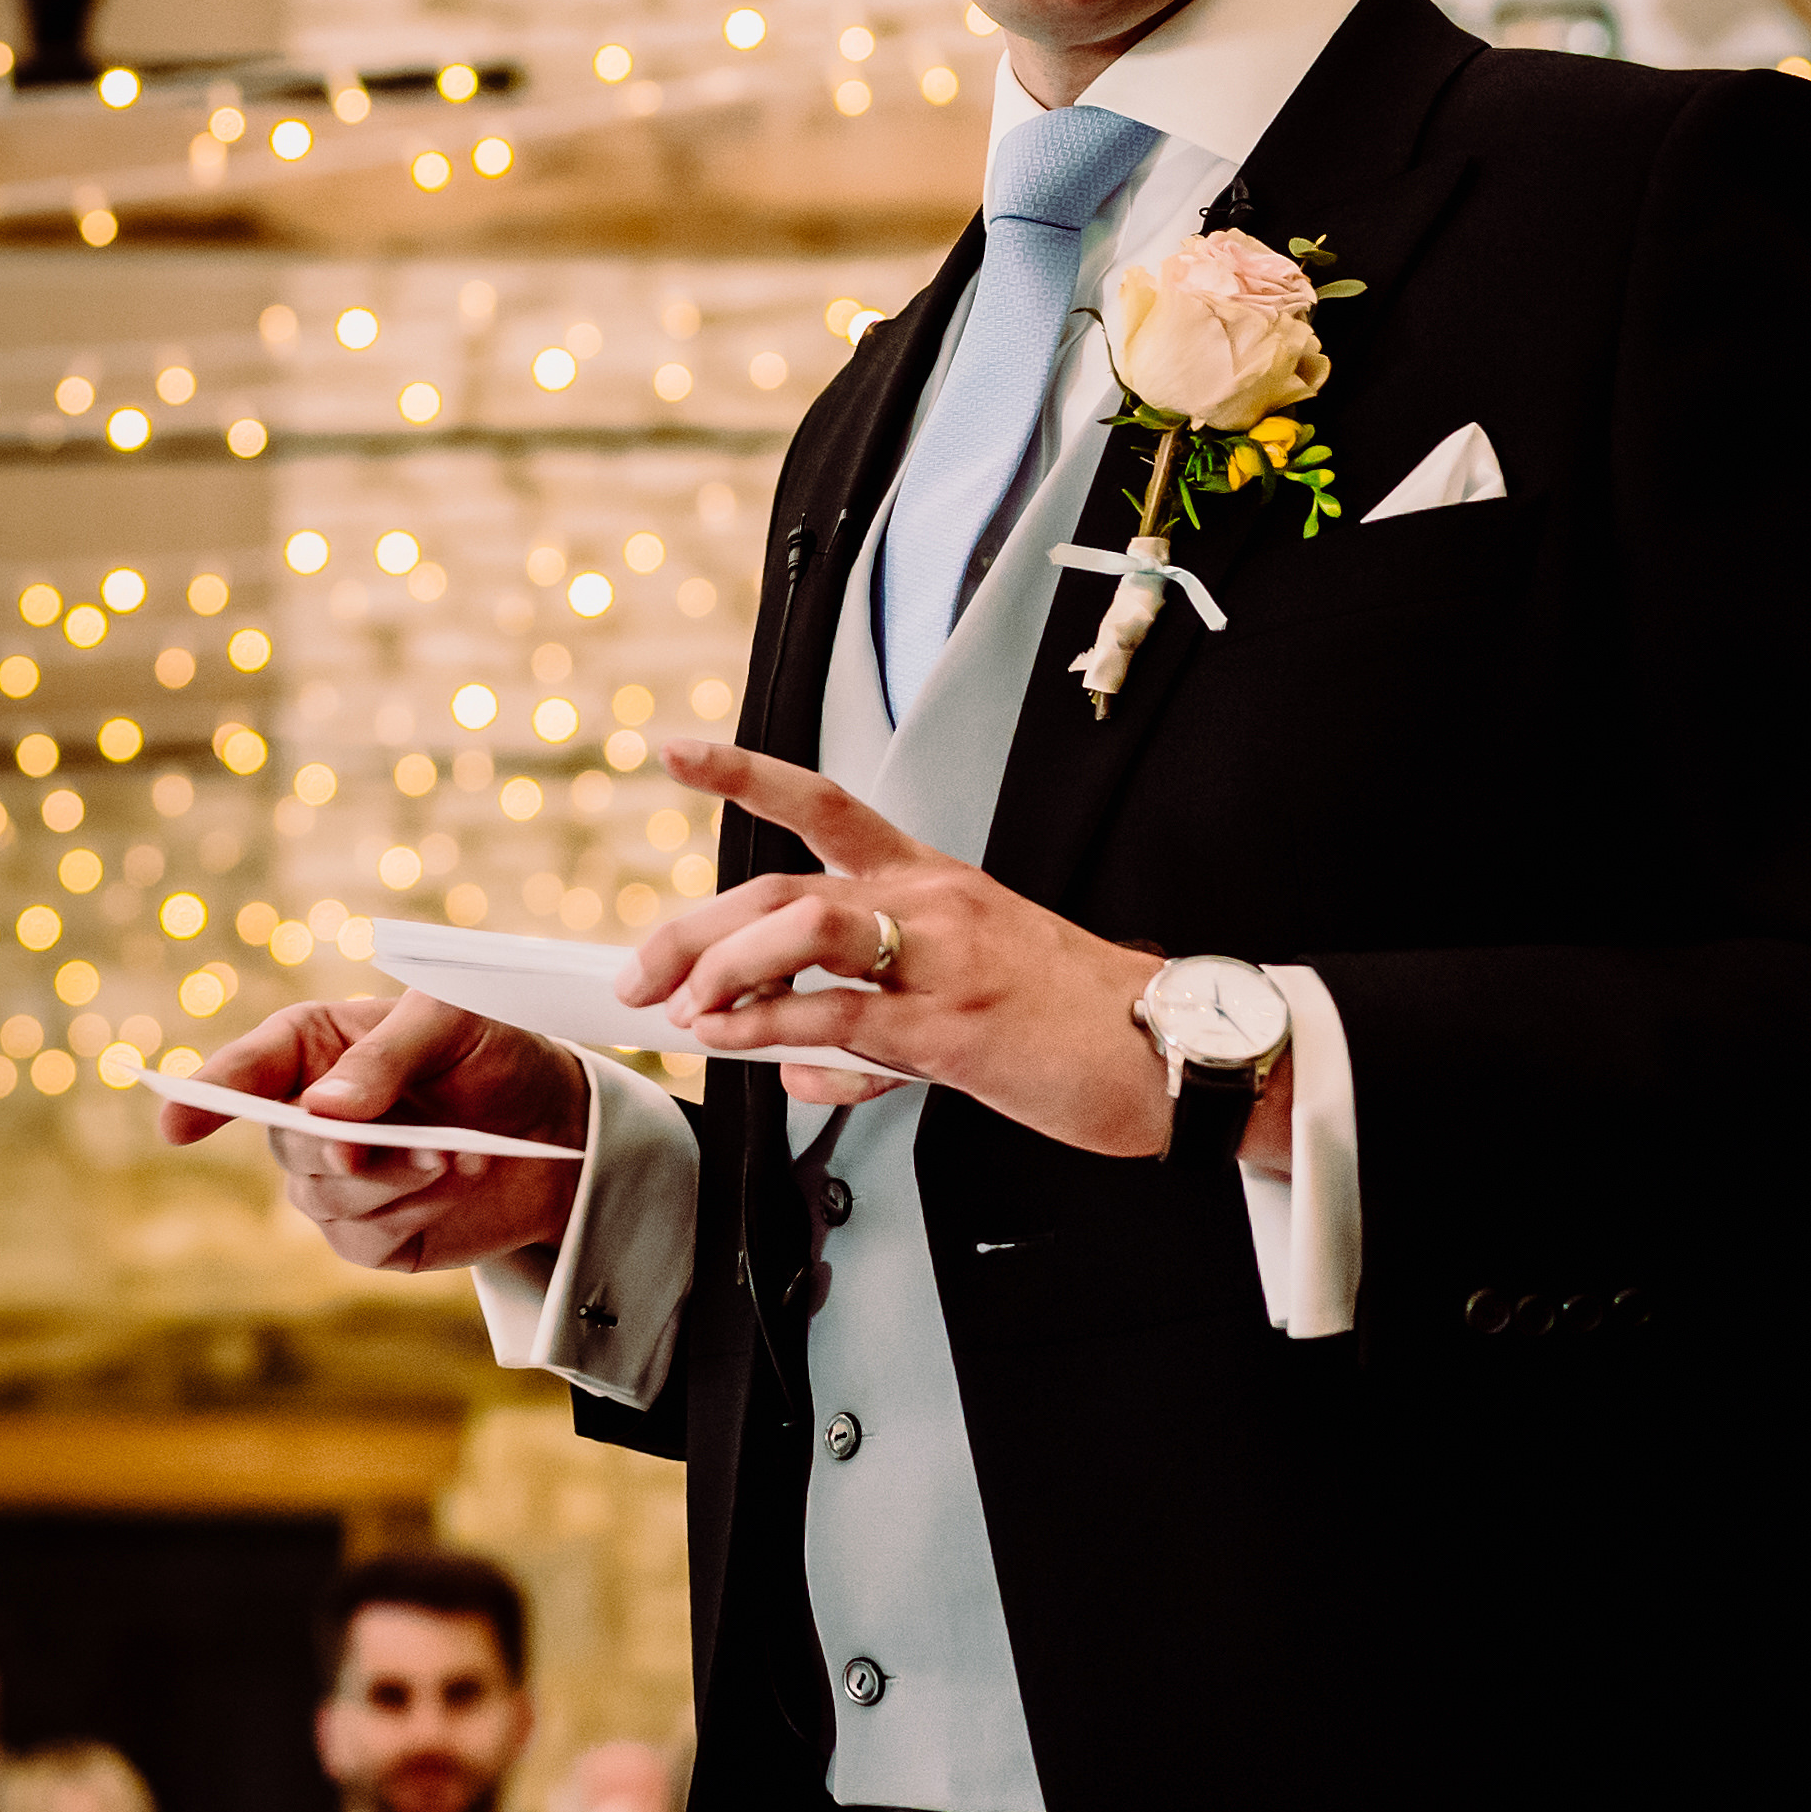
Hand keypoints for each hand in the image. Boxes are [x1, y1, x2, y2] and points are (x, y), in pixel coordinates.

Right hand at [160, 991, 590, 1267]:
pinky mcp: (369, 1233)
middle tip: (421, 1142)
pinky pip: (362, 1237)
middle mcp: (309, 1115)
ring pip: (324, 1196)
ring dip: (393, 1179)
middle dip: (344, 1147)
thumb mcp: (453, 1021)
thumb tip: (323, 1110)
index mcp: (311, 1047)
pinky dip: (410, 1213)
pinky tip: (457, 1181)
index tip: (175, 1121)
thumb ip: (386, 1057)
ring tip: (462, 1155)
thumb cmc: (497, 1052)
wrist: (559, 1128)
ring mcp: (334, 1179)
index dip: (206, 1094)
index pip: (246, 1071)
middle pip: (286, 1143)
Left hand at [628, 740, 1174, 1156]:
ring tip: (690, 1009)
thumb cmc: (1068, 1021)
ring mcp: (942, 960)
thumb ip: (867, 1022)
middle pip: (782, 886)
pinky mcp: (954, 1026)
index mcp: (930, 881)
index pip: (823, 804)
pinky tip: (744, 1046)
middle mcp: (929, 905)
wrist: (1166, 1050)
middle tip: (643, 973)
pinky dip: (776, 1031)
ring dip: (728, 969)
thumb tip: (792, 1059)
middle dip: (695, 929)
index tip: (675, 752)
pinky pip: (842, 1018)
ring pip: (805, 929)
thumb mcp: (958, 997)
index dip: (743, 773)